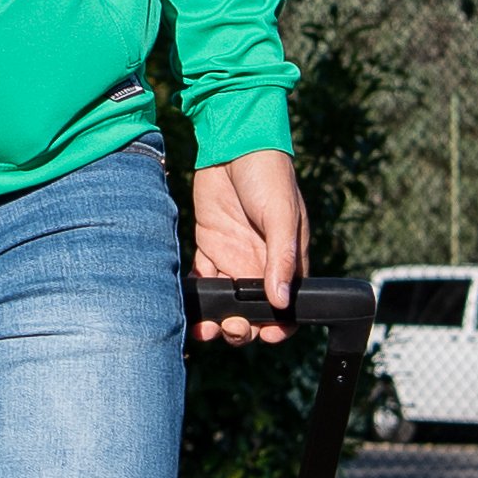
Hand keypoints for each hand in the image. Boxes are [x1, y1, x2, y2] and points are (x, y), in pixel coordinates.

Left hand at [191, 149, 308, 342]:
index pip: (287, 305)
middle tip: (230, 326)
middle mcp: (261, 263)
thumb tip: (279, 301)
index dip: (278, 326)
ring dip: (217, 318)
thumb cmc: (268, 176)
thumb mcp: (281, 215)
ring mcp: (234, 256)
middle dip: (243, 327)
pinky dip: (197, 296)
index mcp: (287, 260)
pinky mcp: (210, 245)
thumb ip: (281, 258)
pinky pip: (203, 279)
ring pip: (225, 301)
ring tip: (205, 328)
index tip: (264, 335)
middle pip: (253, 310)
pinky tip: (190, 305)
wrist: (234, 143)